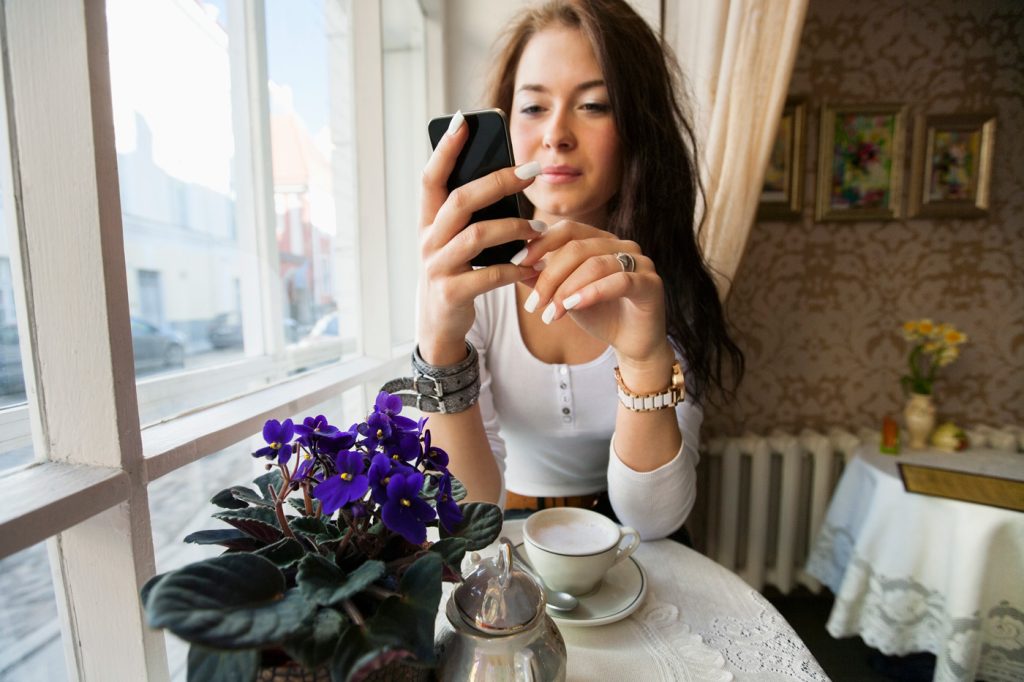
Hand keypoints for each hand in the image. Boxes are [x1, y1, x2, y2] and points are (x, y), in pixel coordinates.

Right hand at [418, 116, 542, 363]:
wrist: (439, 328)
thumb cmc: (455, 275)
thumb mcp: (455, 244)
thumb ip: (471, 218)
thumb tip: (507, 181)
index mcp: (428, 223)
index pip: (431, 178)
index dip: (446, 150)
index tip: (465, 121)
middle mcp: (428, 241)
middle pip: (460, 200)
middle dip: (498, 181)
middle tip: (531, 171)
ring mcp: (437, 267)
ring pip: (477, 235)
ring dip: (514, 228)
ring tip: (539, 230)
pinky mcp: (451, 293)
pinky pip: (488, 275)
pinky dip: (515, 270)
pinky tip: (533, 268)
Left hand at [511, 220, 672, 373]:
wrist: (632, 344)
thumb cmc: (601, 315)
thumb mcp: (565, 296)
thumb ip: (545, 281)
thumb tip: (516, 268)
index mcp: (601, 240)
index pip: (568, 230)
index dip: (541, 244)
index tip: (518, 264)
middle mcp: (622, 244)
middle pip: (577, 248)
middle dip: (550, 276)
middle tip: (533, 304)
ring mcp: (640, 261)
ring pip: (595, 264)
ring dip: (567, 289)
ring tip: (551, 314)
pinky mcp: (651, 283)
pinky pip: (619, 281)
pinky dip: (592, 292)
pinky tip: (573, 306)